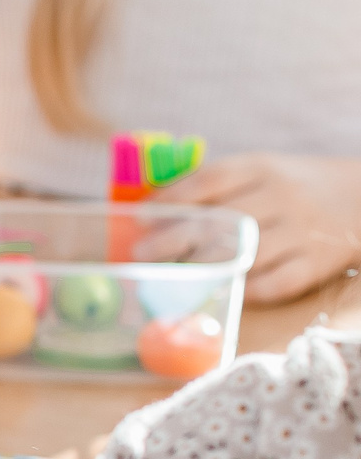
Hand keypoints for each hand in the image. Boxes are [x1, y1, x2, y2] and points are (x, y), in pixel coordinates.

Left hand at [156, 153, 360, 303]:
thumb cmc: (295, 186)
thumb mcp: (262, 170)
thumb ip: (217, 185)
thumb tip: (155, 206)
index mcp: (262, 168)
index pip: (210, 180)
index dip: (171, 199)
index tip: (140, 218)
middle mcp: (282, 197)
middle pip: (222, 219)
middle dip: (175, 238)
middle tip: (142, 254)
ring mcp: (302, 231)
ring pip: (247, 252)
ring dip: (204, 266)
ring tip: (174, 276)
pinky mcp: (318, 262)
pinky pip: (278, 282)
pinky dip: (248, 289)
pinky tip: (224, 290)